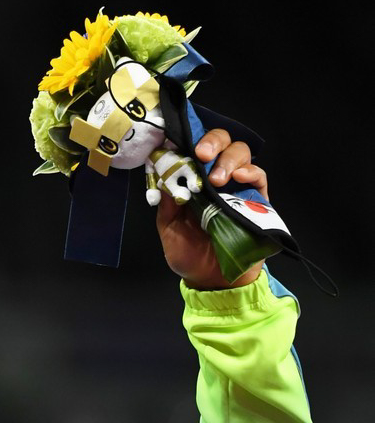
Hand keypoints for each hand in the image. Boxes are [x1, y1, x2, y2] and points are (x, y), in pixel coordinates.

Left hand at [156, 127, 268, 289]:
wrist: (212, 282)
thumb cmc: (189, 255)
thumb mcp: (169, 230)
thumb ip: (166, 204)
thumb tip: (163, 176)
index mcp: (194, 180)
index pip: (195, 147)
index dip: (189, 139)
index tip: (179, 143)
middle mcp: (216, 178)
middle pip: (221, 142)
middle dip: (212, 142)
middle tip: (201, 154)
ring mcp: (237, 186)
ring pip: (240, 153)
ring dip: (228, 159)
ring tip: (217, 178)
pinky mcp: (256, 199)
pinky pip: (258, 176)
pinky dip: (250, 172)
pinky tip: (239, 178)